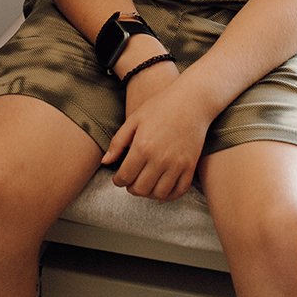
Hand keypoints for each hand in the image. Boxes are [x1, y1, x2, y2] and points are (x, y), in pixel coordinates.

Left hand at [101, 68, 207, 202]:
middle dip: (132, 188)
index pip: (125, 176)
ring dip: (149, 194)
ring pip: (159, 194)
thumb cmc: (160, 106)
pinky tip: (162, 188)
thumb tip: (105, 162)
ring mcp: (176, 164)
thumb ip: (118, 142)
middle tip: (130, 182)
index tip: (118, 178)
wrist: (191, 101)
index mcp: (142, 146)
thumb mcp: (135, 119)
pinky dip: (169, 195)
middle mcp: (159, 159)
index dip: (118, 181)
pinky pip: (179, 191)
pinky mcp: (190, 166)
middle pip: (140, 189)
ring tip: (145, 185)